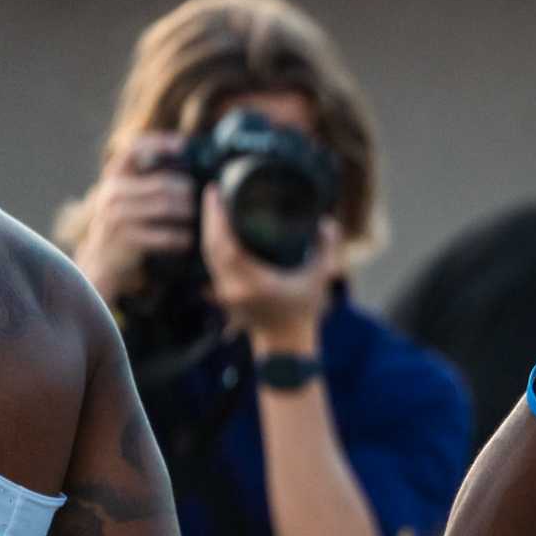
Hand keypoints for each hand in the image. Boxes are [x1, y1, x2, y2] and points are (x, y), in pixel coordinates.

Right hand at [70, 134, 196, 303]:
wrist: (102, 257)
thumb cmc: (127, 221)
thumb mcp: (129, 195)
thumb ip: (150, 180)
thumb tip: (189, 162)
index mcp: (115, 176)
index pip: (134, 149)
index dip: (159, 142)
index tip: (184, 144)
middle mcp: (113, 192)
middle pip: (162, 183)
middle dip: (187, 190)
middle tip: (201, 198)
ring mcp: (116, 215)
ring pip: (165, 207)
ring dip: (188, 212)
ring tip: (198, 217)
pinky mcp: (125, 238)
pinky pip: (164, 235)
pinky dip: (181, 237)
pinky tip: (188, 239)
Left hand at [201, 188, 338, 353]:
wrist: (284, 343)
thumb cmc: (303, 312)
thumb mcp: (319, 278)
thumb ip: (325, 249)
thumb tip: (328, 222)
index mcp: (254, 282)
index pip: (225, 245)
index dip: (216, 218)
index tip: (215, 194)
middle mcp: (232, 286)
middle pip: (210, 246)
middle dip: (208, 217)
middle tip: (212, 192)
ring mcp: (223, 291)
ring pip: (207, 254)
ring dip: (208, 228)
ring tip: (213, 205)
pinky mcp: (222, 291)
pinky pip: (211, 261)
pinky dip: (213, 242)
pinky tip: (216, 227)